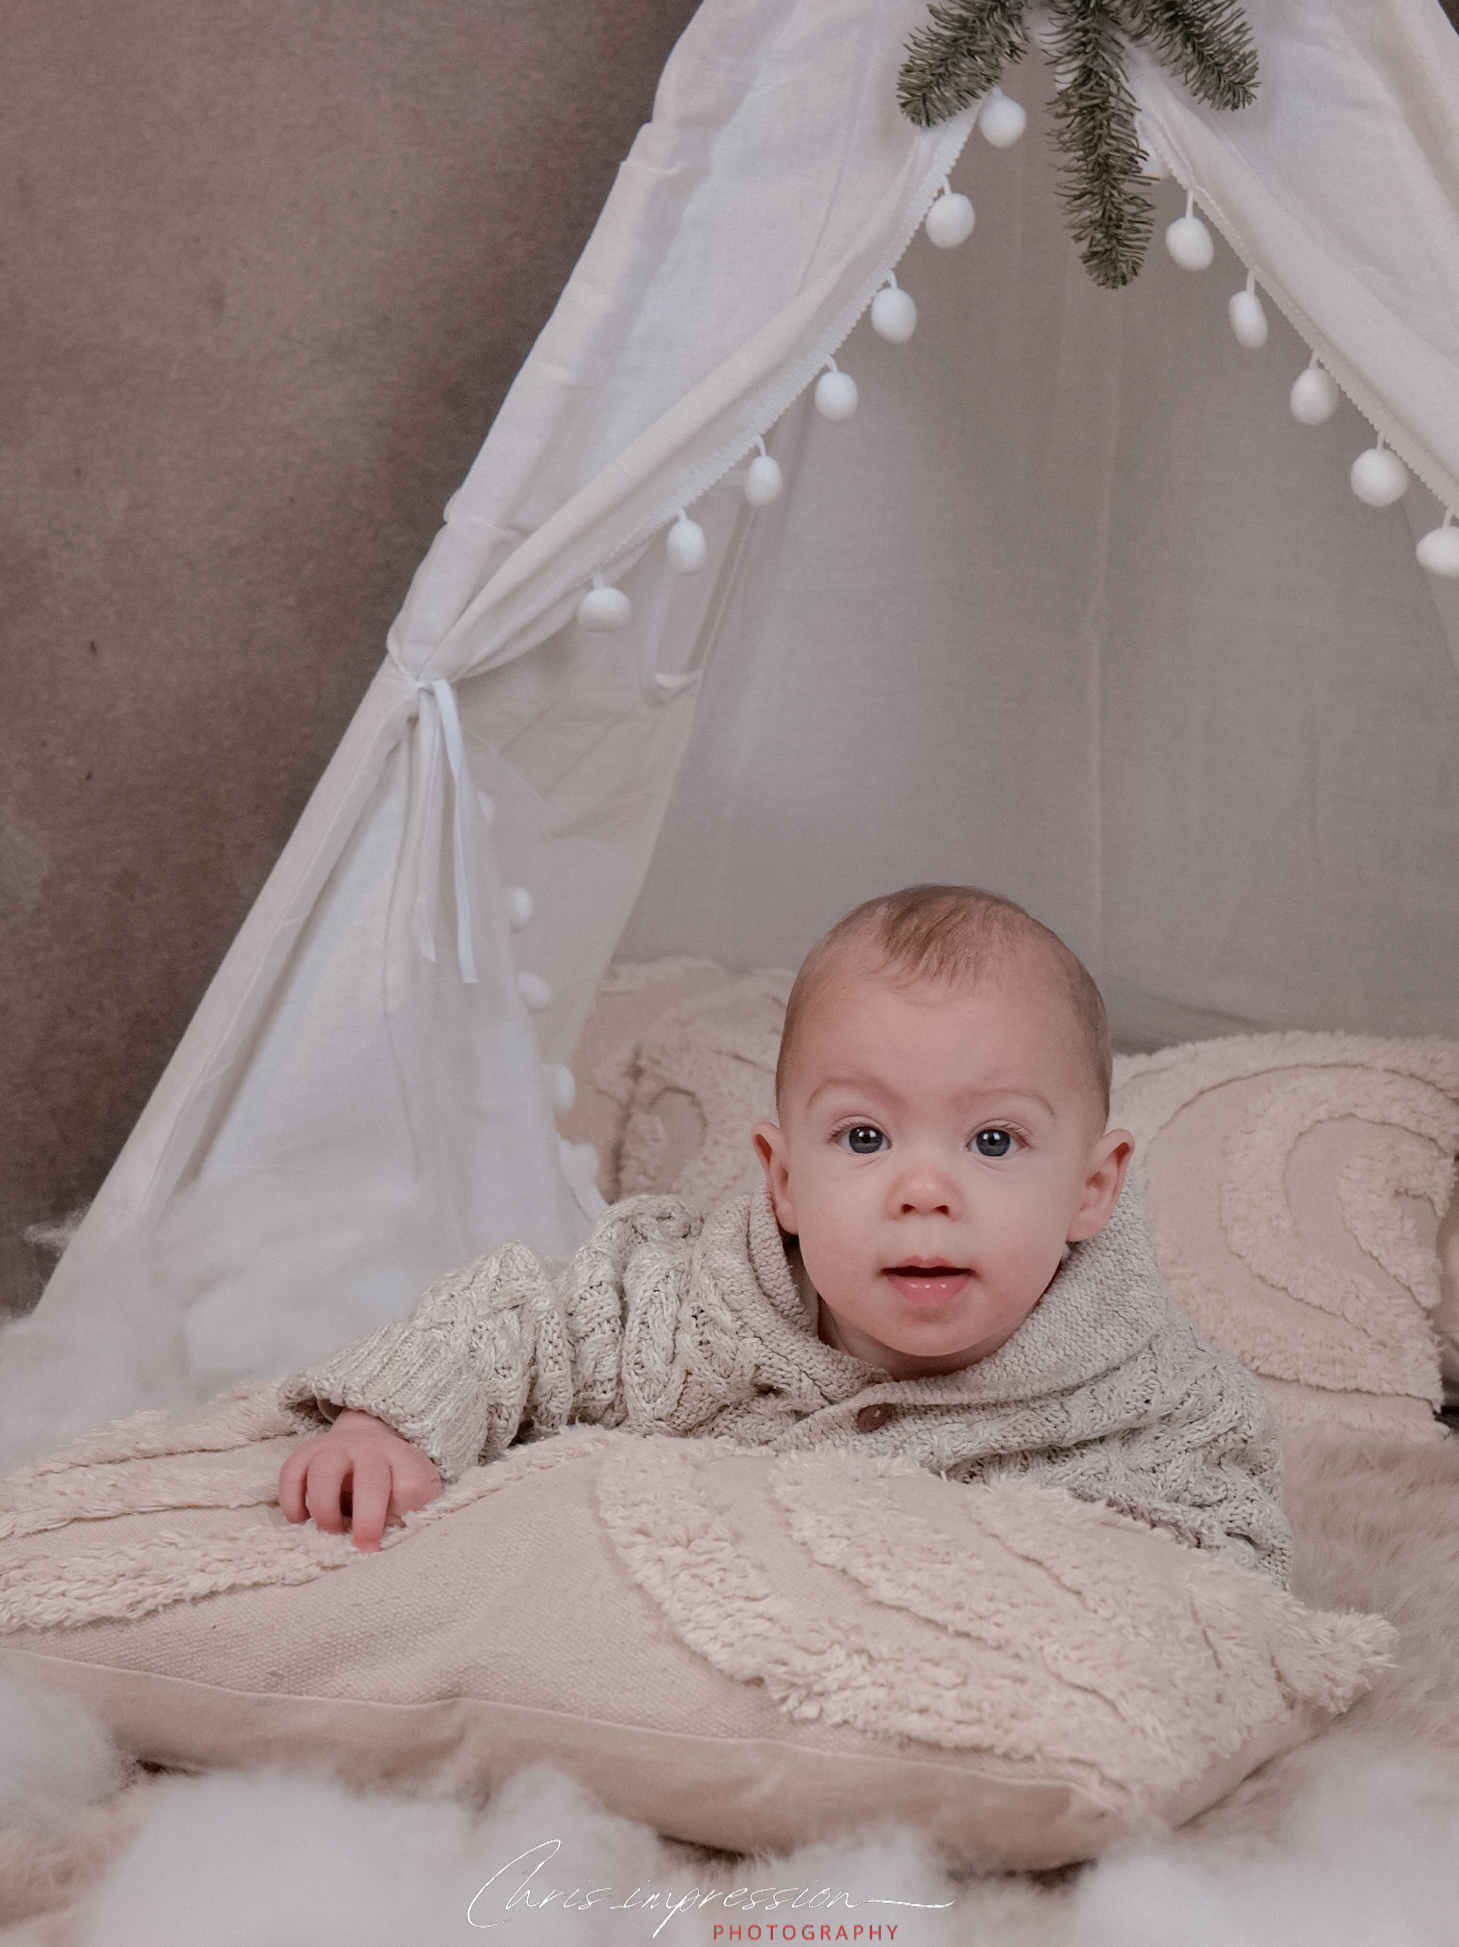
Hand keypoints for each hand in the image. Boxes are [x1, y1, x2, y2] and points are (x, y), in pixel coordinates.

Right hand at [277, 1409, 442, 1551]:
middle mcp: (369, 1449)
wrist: (367, 1446)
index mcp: (403, 1460)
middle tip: (364, 1547)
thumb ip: (415, 1515)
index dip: (404, 1512)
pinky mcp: (305, 1454)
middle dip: (367, 1519)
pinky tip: (302, 1520)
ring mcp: (335, 1448)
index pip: (411, 1484)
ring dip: (325, 1509)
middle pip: (370, 1479)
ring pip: (324, 1470)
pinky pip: (290, 1474)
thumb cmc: (394, 1480)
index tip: (398, 1530)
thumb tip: (403, 1544)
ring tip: (331, 1531)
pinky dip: (292, 1503)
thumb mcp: (417, 1493)